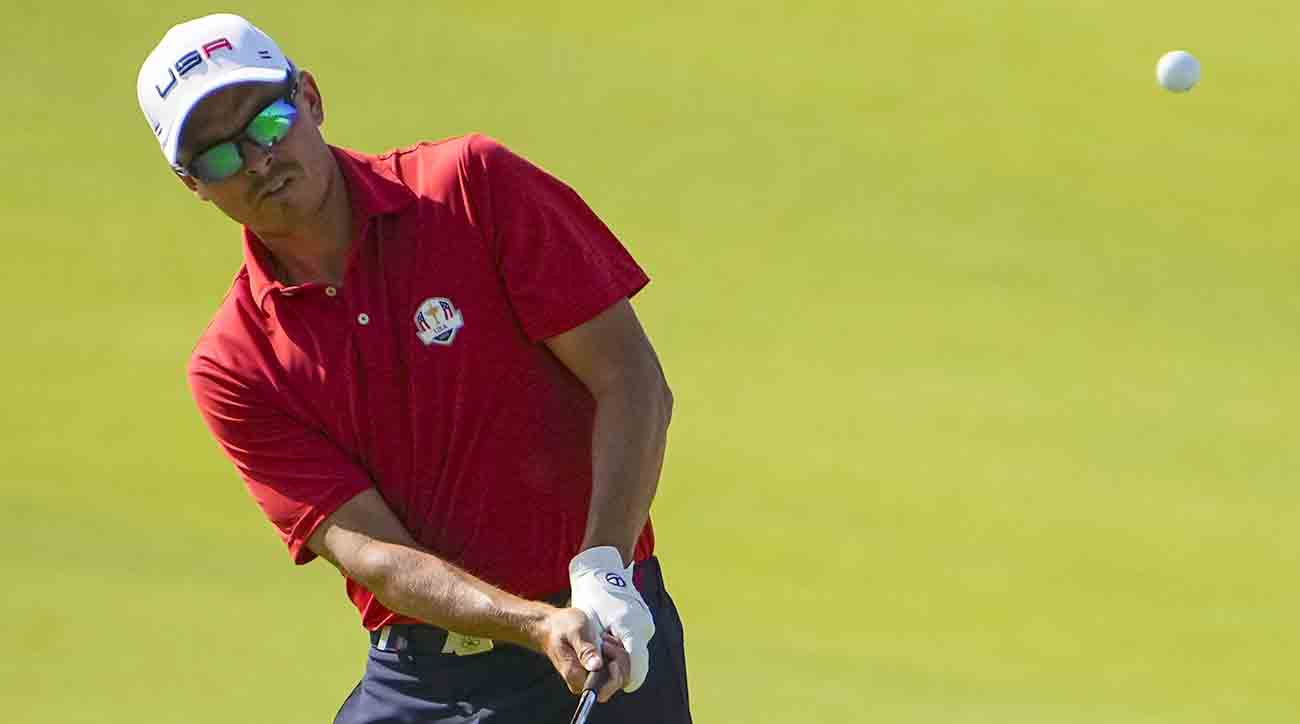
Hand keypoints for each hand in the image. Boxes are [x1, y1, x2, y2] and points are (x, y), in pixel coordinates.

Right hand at [532, 607, 630, 701]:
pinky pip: (618, 669)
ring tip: (603, 638)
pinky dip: (617, 654)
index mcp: (576, 678)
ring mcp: (592, 679)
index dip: (614, 667)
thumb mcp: (574, 633)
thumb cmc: (562, 627)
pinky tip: (606, 642)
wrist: (554, 626)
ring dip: (618, 654)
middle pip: (616, 681)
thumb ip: (585, 650)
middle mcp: (584, 683)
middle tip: (605, 639)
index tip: (606, 646)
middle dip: (618, 658)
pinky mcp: (597, 673)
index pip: (606, 686)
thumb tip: (596, 667)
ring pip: (620, 674)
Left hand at [568, 546, 655, 692]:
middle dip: (616, 667)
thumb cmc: (592, 596)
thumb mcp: (587, 625)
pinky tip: (610, 635)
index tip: (601, 690)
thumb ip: (592, 651)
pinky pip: (636, 645)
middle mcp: (644, 628)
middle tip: (601, 652)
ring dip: (619, 657)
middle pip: (636, 664)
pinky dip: (623, 647)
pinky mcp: (646, 624)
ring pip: (636, 655)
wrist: (602, 571)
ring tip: (604, 640)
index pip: (633, 666)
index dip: (618, 681)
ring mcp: (647, 626)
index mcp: (630, 627)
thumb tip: (596, 672)